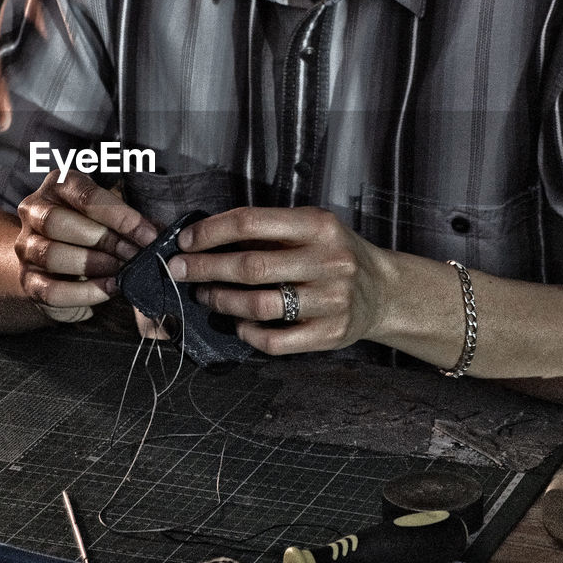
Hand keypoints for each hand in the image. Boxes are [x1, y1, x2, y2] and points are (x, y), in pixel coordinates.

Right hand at [15, 170, 158, 317]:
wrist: (58, 262)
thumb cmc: (92, 230)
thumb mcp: (109, 215)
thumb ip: (129, 221)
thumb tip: (159, 233)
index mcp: (58, 186)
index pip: (85, 196)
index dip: (121, 217)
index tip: (148, 236)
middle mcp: (34, 211)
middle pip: (58, 222)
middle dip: (104, 240)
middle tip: (133, 254)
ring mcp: (26, 246)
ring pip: (52, 254)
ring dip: (93, 265)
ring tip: (120, 272)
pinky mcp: (27, 279)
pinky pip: (51, 290)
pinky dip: (84, 293)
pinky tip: (108, 289)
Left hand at [168, 206, 389, 353]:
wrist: (384, 291)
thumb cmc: (334, 254)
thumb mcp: (310, 228)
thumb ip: (268, 230)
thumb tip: (204, 237)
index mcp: (319, 225)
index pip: (251, 222)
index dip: (211, 232)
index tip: (185, 241)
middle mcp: (328, 261)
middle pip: (250, 266)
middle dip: (205, 268)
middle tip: (178, 270)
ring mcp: (332, 301)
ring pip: (259, 306)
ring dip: (221, 301)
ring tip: (205, 295)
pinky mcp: (331, 334)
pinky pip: (275, 340)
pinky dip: (248, 332)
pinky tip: (239, 324)